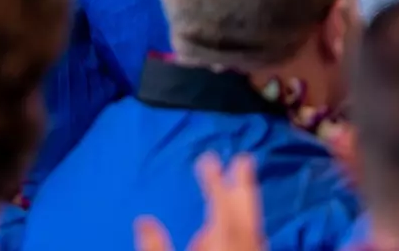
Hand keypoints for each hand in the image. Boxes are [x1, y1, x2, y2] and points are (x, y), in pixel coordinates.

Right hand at [135, 155, 266, 250]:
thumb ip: (156, 247)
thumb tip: (143, 220)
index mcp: (222, 243)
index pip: (220, 206)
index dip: (215, 181)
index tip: (208, 158)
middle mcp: (242, 247)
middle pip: (246, 213)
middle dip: (244, 184)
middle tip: (243, 158)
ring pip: (254, 227)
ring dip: (248, 203)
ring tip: (244, 184)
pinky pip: (255, 240)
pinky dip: (250, 224)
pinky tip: (245, 226)